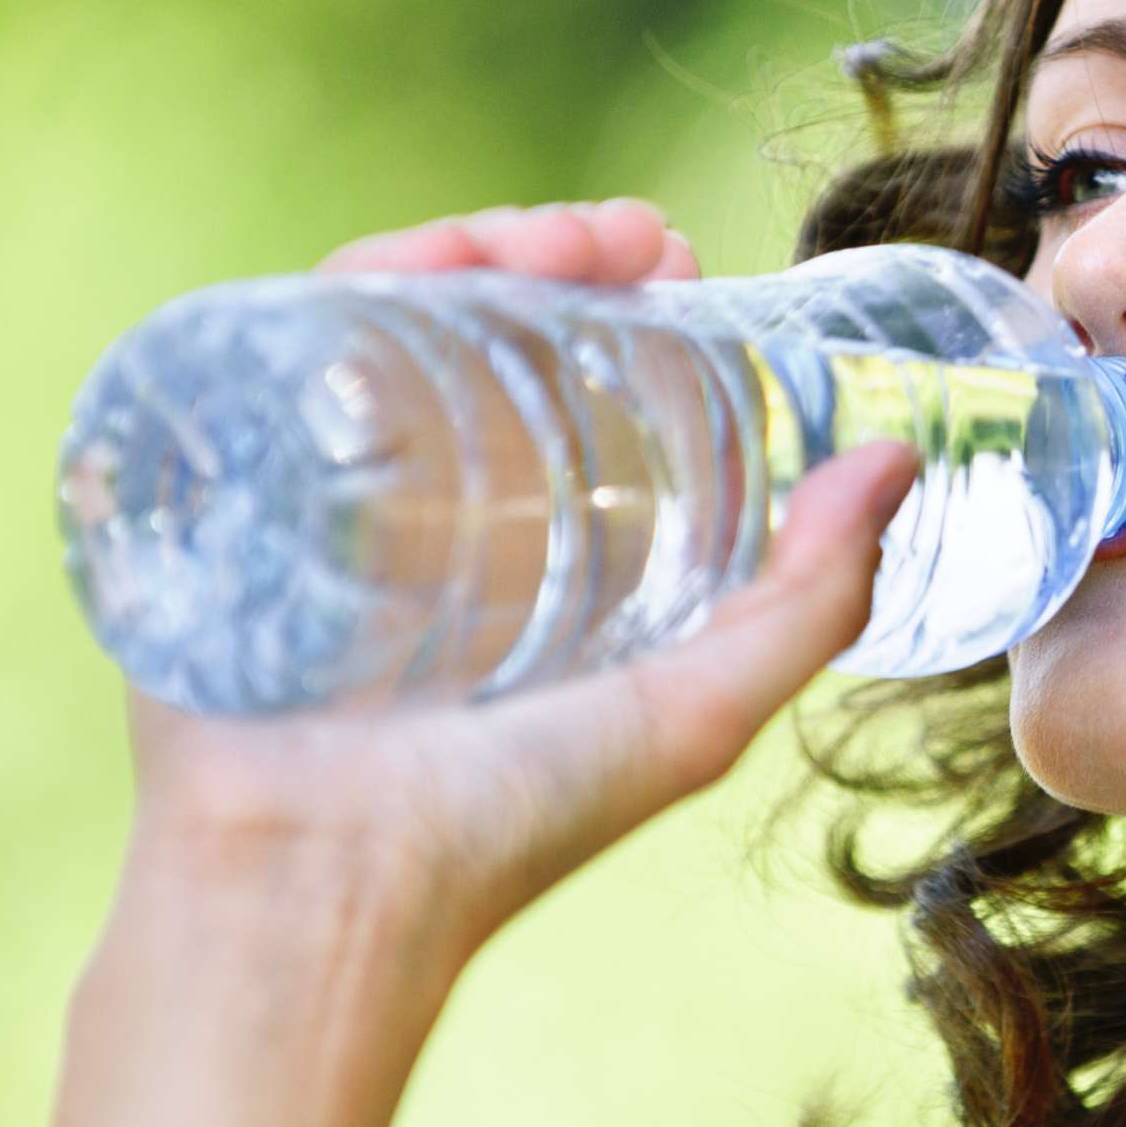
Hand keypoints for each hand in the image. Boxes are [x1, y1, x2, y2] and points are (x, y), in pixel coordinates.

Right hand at [126, 199, 919, 955]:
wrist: (323, 887)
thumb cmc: (509, 824)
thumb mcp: (700, 707)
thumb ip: (811, 599)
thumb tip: (899, 458)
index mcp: (516, 543)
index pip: (563, 375)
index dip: (622, 300)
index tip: (680, 258)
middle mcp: (415, 501)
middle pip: (476, 324)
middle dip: (555, 251)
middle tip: (631, 239)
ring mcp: (315, 484)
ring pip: (388, 314)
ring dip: (472, 246)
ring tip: (555, 239)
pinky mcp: (226, 481)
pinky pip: (278, 346)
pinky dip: (354, 280)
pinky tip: (427, 260)